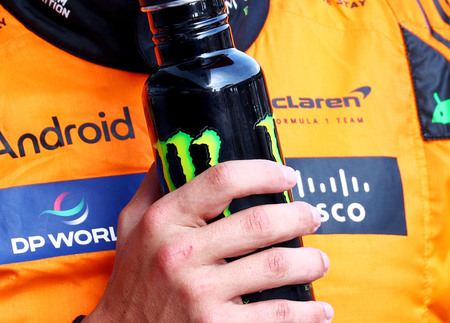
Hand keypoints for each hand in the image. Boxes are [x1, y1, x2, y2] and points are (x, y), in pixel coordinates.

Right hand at [87, 160, 332, 322]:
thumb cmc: (130, 280)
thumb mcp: (130, 223)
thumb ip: (156, 183)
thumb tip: (178, 144)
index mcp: (164, 220)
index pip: (222, 179)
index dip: (264, 172)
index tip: (288, 175)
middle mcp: (181, 255)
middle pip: (259, 223)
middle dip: (298, 217)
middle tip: (313, 216)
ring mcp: (199, 294)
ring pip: (275, 267)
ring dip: (309, 262)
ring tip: (319, 260)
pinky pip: (275, 316)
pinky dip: (306, 313)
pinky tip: (319, 309)